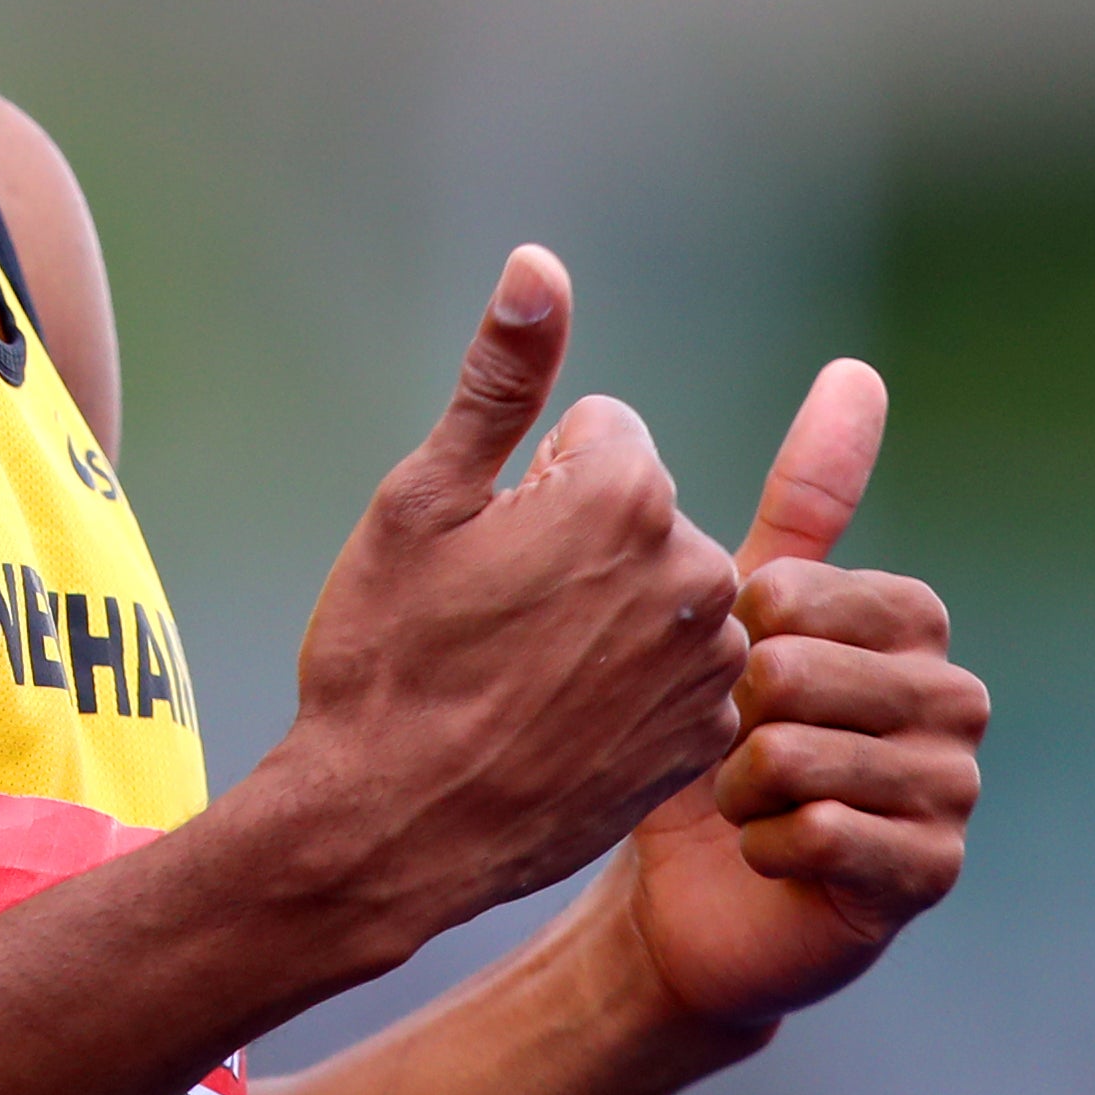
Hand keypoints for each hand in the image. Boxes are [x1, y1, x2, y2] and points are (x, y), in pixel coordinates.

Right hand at [243, 249, 748, 971]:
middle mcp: (696, 571)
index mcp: (627, 495)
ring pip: (661, 587)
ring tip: (524, 676)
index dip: (529, 485)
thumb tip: (540, 264)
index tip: (484, 554)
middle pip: (639, 508)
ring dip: (609, 613)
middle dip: (577, 543)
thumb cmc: (387, 658)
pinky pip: (677, 668)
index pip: (601, 433)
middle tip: (497, 620)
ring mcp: (708, 663)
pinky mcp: (707, 736)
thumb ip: (500, 378)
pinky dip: (631, 685)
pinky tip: (562, 724)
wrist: (389, 829)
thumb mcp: (421, 503)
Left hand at [616, 360, 981, 1034]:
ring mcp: (954, 787)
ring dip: (740, 790)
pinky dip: (765, 847)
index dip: (729, 642)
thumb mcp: (745, 612)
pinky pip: (821, 835)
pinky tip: (772, 856)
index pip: (793, 594)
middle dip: (729, 722)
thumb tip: (858, 371)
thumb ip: (806, 497)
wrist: (695, 893)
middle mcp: (956, 696)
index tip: (730, 681)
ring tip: (748, 804)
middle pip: (794, 673)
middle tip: (733, 755)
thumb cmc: (714, 740)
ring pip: (801, 757)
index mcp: (915, 618)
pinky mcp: (932, 871)